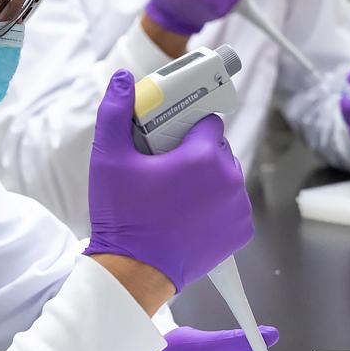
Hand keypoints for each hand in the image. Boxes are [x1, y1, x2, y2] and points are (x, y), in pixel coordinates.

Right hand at [83, 70, 254, 293]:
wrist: (135, 272)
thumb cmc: (122, 216)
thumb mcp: (108, 159)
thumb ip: (114, 113)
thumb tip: (121, 79)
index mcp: (203, 156)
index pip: (208, 122)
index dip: (188, 127)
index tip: (171, 139)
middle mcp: (229, 179)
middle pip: (218, 149)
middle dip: (197, 153)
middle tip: (168, 168)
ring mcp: (238, 207)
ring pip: (228, 176)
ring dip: (210, 179)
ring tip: (179, 192)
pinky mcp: (241, 231)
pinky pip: (234, 204)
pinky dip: (218, 205)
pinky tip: (192, 212)